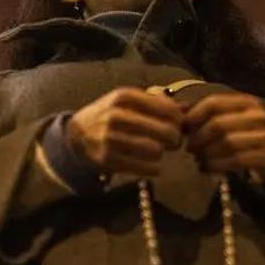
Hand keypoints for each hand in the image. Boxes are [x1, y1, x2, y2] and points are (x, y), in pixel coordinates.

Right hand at [66, 87, 183, 176]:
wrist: (77, 134)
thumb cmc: (109, 114)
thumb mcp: (128, 100)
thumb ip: (157, 102)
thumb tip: (187, 109)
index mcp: (125, 96)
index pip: (169, 110)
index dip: (179, 120)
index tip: (176, 125)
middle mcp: (117, 115)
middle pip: (167, 132)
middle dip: (174, 139)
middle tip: (171, 142)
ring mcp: (111, 139)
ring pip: (157, 151)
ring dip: (161, 153)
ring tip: (154, 150)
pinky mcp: (109, 160)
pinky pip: (147, 168)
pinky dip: (153, 168)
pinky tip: (147, 163)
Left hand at [183, 93, 264, 185]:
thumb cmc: (243, 137)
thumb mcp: (227, 121)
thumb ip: (203, 115)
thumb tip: (176, 110)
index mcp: (246, 102)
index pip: (214, 103)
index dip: (194, 116)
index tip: (183, 130)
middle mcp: (258, 115)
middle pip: (218, 124)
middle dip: (199, 138)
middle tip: (190, 149)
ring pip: (227, 143)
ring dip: (207, 154)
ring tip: (198, 160)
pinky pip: (237, 160)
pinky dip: (217, 166)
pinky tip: (207, 169)